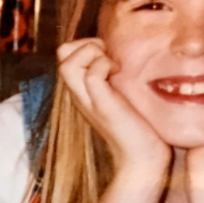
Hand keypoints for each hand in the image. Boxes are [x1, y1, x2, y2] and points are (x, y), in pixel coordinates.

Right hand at [58, 38, 170, 175]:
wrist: (142, 158)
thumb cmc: (138, 127)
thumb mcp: (121, 95)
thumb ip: (114, 78)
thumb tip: (122, 55)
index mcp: (81, 89)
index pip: (66, 53)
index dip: (86, 44)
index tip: (109, 56)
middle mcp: (78, 93)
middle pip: (61, 54)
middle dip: (86, 44)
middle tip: (108, 57)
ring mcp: (87, 99)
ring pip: (67, 63)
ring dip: (92, 54)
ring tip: (112, 66)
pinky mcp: (100, 105)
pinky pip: (92, 73)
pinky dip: (104, 65)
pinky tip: (119, 74)